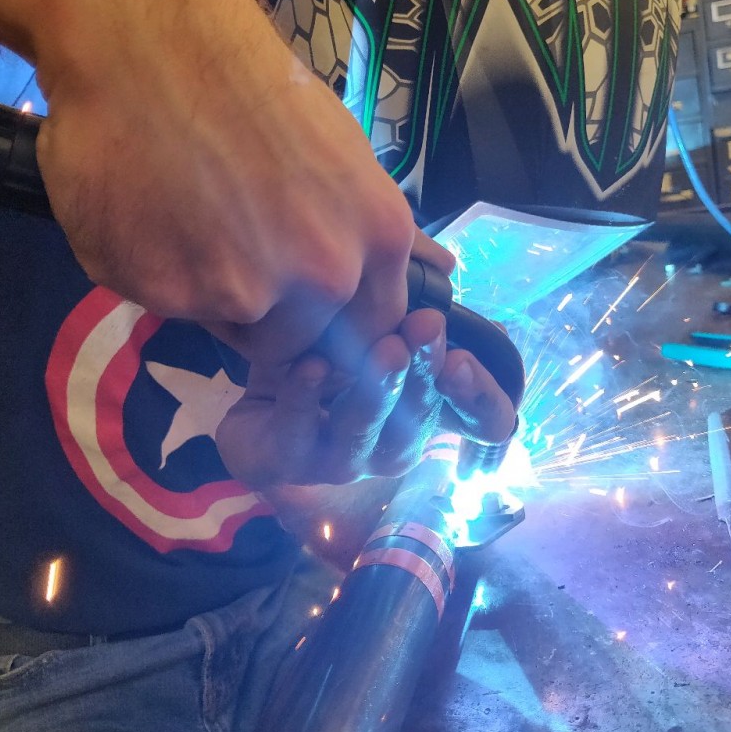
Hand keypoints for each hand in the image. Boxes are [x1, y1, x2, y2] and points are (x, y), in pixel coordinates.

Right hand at [30, 0, 420, 366]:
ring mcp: (245, 290)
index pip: (371, 329)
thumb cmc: (244, 80)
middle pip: (296, 342)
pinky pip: (164, 305)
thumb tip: (355, 283)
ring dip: (206, 291)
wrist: (148, 37)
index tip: (299, 314)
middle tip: (224, 249)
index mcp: (377, 236)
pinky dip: (150, 272)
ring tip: (182, 217)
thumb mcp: (336, 154)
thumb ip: (348, 232)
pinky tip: (142, 209)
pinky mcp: (168, 293)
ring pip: (228, 325)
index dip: (330, 329)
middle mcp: (324, 274)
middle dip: (262, 312)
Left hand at [215, 308, 516, 488]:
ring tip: (385, 349)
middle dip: (424, 376)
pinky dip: (307, 400)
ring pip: (366, 438)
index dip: (482, 398)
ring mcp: (340, 461)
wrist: (248, 374)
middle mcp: (389, 443)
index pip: (481, 421)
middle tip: (426, 327)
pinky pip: (299, 439)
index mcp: (419, 409)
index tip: (465, 357)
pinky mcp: (286, 465)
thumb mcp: (364, 310)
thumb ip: (403, 288)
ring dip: (378, 394)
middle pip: (419, 426)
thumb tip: (446, 267)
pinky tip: (312, 366)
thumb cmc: (321, 341)